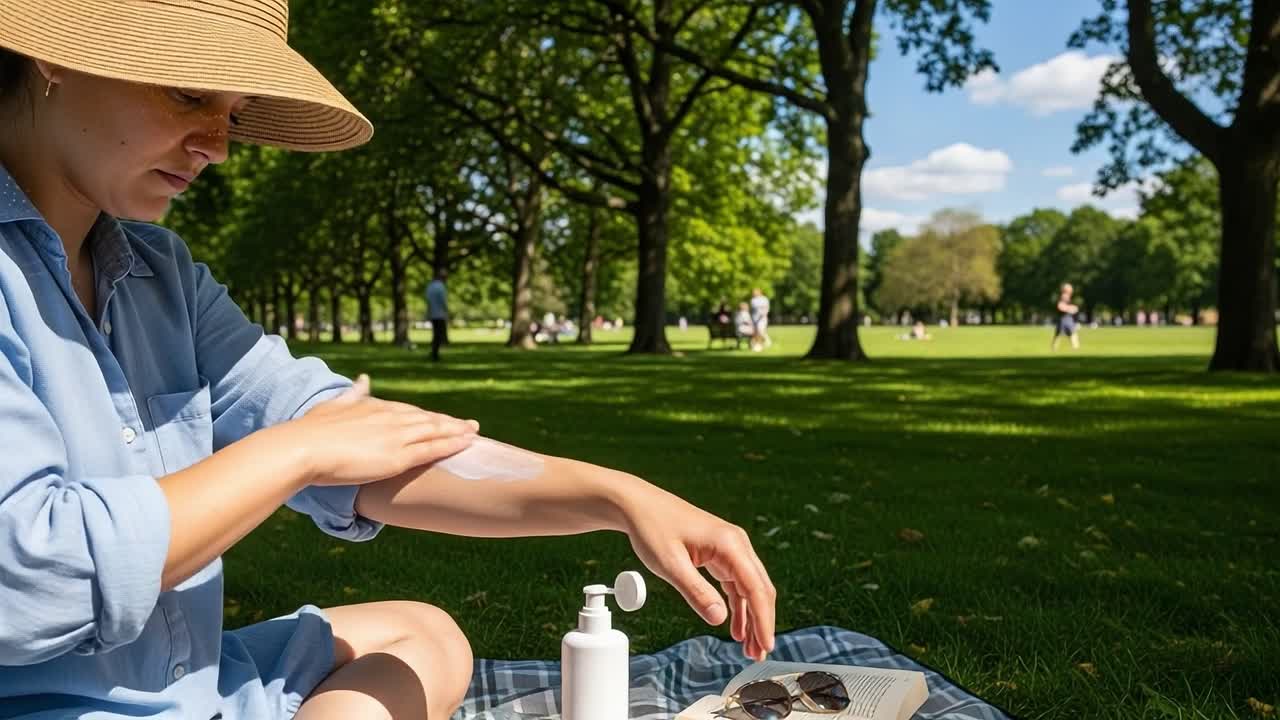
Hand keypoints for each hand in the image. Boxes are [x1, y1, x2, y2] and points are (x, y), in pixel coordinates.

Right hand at [286, 374, 477, 486]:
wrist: (304, 447)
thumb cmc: (310, 430)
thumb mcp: (333, 405)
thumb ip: (352, 394)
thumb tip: (363, 379)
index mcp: (375, 407)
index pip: (410, 412)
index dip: (429, 416)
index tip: (443, 419)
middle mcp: (390, 418)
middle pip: (428, 420)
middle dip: (450, 423)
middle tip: (471, 425)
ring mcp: (396, 436)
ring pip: (435, 432)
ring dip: (457, 432)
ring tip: (475, 433)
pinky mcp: (398, 456)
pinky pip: (432, 449)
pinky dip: (451, 445)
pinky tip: (466, 444)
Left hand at [622, 486, 776, 660]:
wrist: (637, 505)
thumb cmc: (652, 528)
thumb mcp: (670, 564)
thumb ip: (696, 592)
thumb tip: (720, 620)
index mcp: (729, 544)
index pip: (756, 588)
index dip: (764, 620)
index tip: (765, 645)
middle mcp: (736, 543)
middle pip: (759, 589)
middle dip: (762, 623)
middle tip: (758, 654)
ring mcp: (729, 547)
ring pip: (750, 587)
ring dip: (752, 617)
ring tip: (749, 647)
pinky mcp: (720, 552)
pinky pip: (736, 582)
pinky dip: (738, 605)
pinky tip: (736, 626)